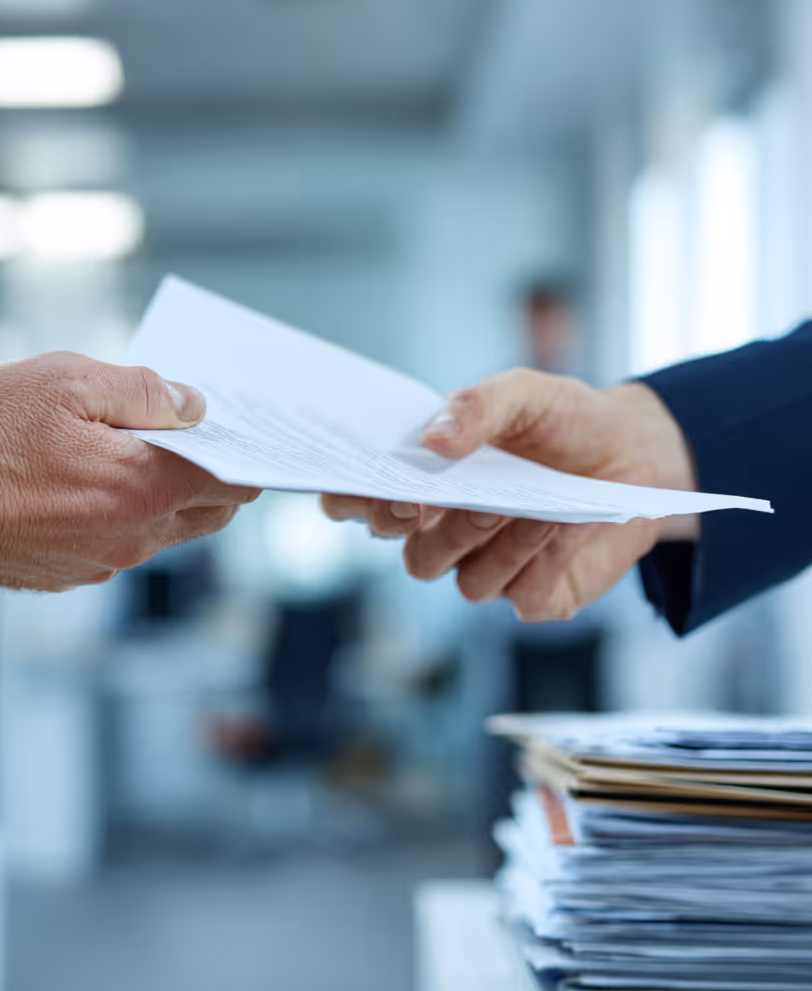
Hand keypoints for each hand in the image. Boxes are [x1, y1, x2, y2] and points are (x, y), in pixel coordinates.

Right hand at [0, 352, 259, 590]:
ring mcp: (101, 563)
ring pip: (165, 532)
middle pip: (208, 513)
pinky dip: (125, 517)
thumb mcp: (67, 381)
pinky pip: (121, 545)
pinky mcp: (70, 574)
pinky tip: (92, 483)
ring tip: (137, 453)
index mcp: (143, 489)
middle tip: (195, 438)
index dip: (242, 454)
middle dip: (215, 477)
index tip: (241, 433)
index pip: (231, 481)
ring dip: (166, 497)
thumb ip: (144, 392)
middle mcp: (133, 538)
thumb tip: (194, 407)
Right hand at [322, 369, 696, 620]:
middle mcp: (448, 535)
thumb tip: (433, 439)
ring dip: (501, 546)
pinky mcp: (538, 594)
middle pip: (415, 558)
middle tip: (467, 499)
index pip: (361, 507)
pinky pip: (524, 596)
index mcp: (425, 486)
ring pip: (468, 583)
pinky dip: (546, 559)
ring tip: (540, 508)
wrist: (635, 449)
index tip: (382, 490)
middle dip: (441, 533)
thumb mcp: (524, 393)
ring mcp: (491, 569)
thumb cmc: (562, 420)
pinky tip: (569, 524)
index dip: (355, 505)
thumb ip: (477, 406)